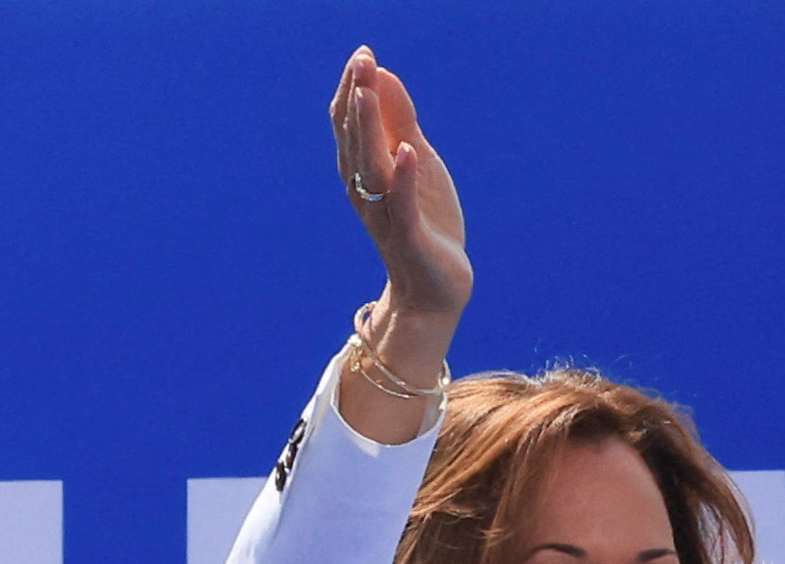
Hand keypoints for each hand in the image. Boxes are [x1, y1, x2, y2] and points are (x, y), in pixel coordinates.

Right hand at [328, 47, 469, 345]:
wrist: (433, 289)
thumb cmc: (424, 221)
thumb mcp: (416, 163)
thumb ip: (401, 122)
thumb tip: (384, 75)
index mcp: (364, 170)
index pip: (350, 122)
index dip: (354, 87)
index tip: (363, 53)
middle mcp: (366, 189)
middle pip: (354, 138)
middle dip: (357, 98)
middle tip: (361, 60)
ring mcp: (384, 213)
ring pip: (370, 166)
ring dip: (370, 128)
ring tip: (371, 92)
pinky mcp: (408, 237)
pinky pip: (401, 205)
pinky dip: (403, 178)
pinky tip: (407, 151)